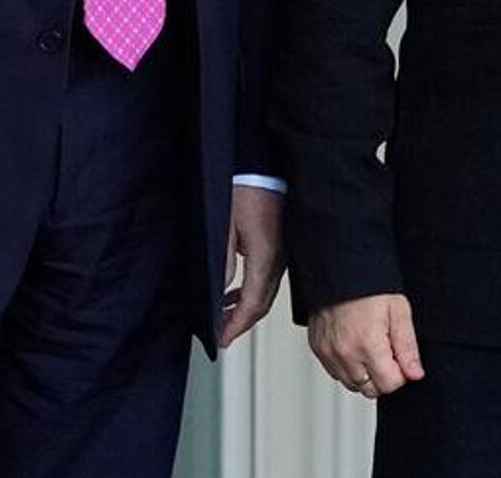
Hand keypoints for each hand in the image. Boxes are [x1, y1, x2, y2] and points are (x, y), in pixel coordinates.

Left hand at [219, 186, 284, 347]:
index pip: (253, 305)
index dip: (235, 326)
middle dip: (240, 322)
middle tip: (220, 333)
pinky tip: (234, 292)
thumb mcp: (224, 225)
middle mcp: (279, 257)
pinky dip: (250, 291)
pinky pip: (267, 277)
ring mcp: (283, 251)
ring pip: (265, 292)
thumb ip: (221, 262)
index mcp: (267, 255)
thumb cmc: (246, 184)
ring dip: (245, 307)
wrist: (262, 162)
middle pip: (262, 303)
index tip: (221, 338)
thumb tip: (217, 292)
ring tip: (222, 315)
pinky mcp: (280, 243)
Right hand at [307, 293, 424, 398]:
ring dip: (364, 374)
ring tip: (369, 347)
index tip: (398, 356)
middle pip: (370, 389)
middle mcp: (345, 353)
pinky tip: (354, 346)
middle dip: (382, 376)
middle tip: (385, 351)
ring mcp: (328, 352)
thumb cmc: (369, 287)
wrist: (340, 269)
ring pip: (351, 384)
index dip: (400, 373)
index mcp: (368, 345)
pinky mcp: (318, 348)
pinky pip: (335, 372)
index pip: (389, 384)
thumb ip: (408, 348)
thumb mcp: (398, 311)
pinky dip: (346, 366)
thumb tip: (415, 374)